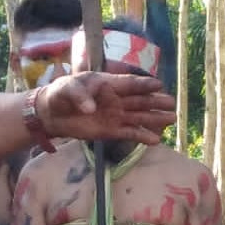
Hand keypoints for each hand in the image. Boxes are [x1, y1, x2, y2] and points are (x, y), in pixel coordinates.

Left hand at [37, 72, 175, 145]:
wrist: (52, 114)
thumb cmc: (61, 94)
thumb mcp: (67, 89)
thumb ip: (80, 96)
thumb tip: (91, 108)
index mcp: (108, 84)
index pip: (129, 84)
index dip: (143, 84)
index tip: (158, 84)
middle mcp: (116, 99)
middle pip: (139, 100)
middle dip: (156, 101)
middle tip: (172, 104)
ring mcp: (115, 116)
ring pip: (138, 117)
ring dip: (154, 118)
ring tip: (171, 119)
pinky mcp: (111, 131)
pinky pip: (129, 133)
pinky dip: (141, 136)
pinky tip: (155, 140)